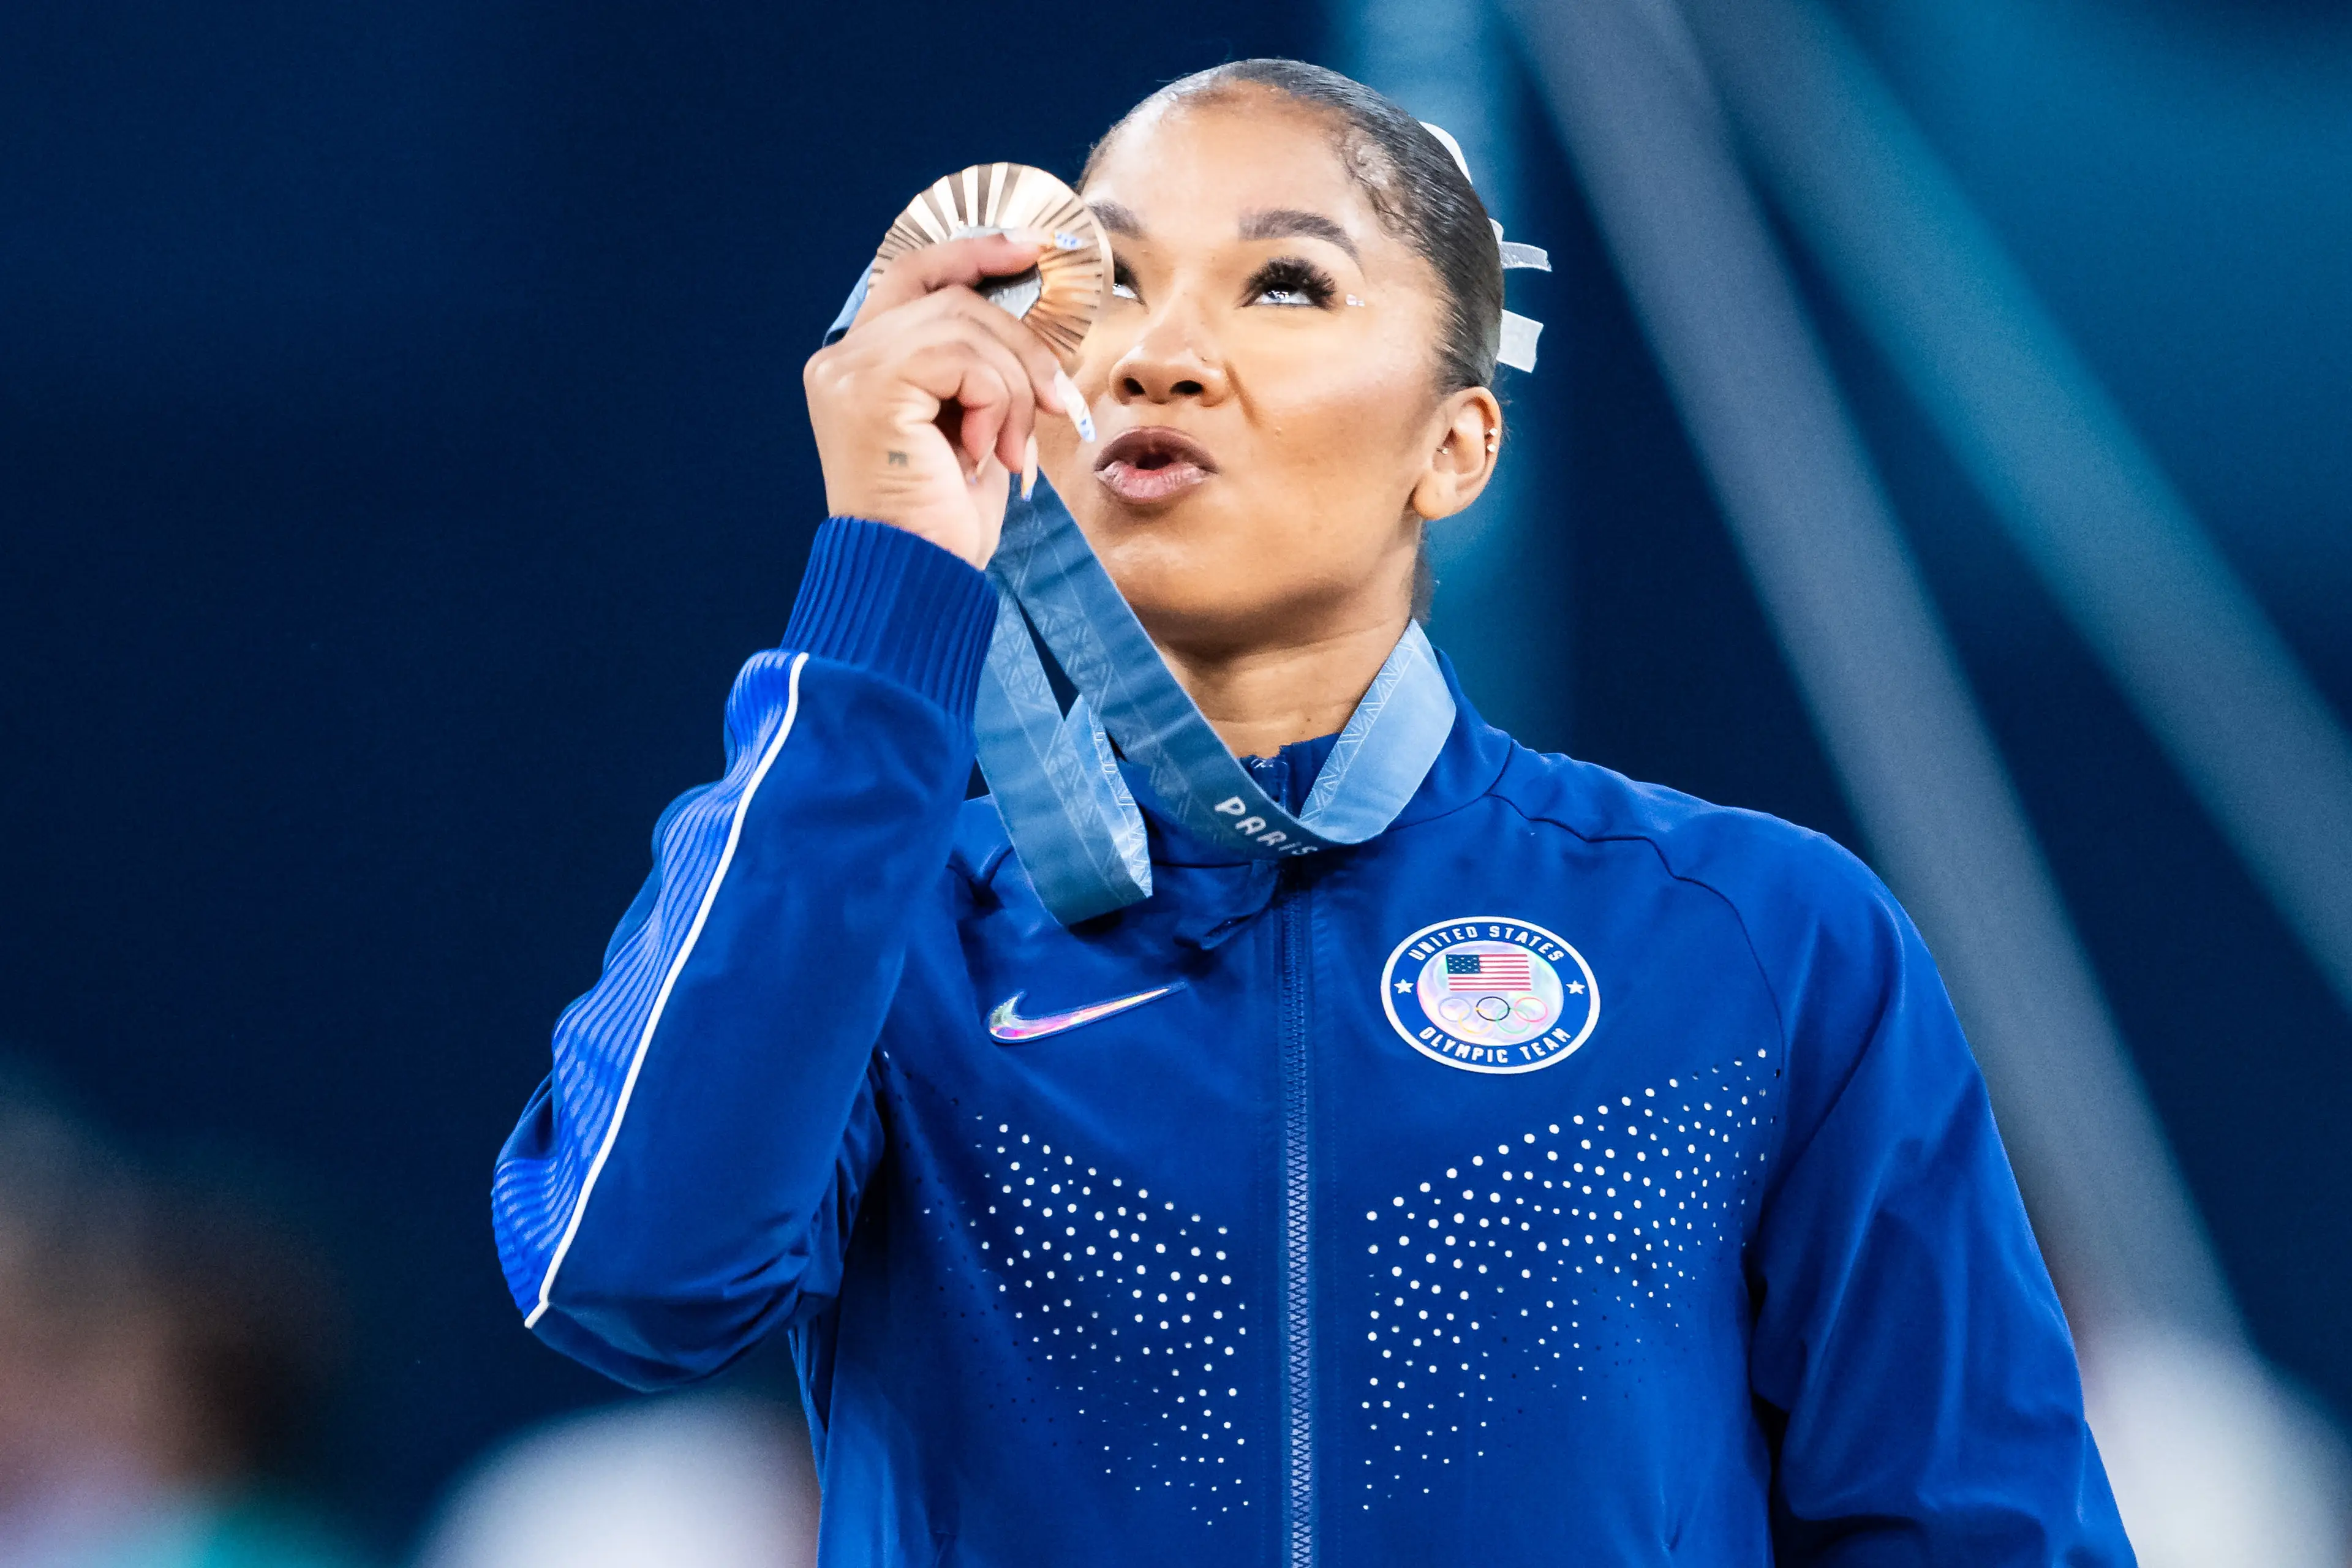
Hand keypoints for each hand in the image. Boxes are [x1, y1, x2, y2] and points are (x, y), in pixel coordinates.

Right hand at [802, 233, 1072, 566]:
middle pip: (954, 297)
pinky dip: (997, 404)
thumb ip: (977, 365)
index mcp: (859, 362)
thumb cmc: (944, 518)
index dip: (972, 252)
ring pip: (966, 325)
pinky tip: (986, 455)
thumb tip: (1031, 317)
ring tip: (1014, 450)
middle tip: (1058, 403)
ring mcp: (850, 371)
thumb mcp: (970, 424)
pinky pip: (965, 359)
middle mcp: (842, 358)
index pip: (914, 273)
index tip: (1030, 249)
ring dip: (1014, 387)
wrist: (918, 579)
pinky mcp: (871, 389)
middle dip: (1021, 345)